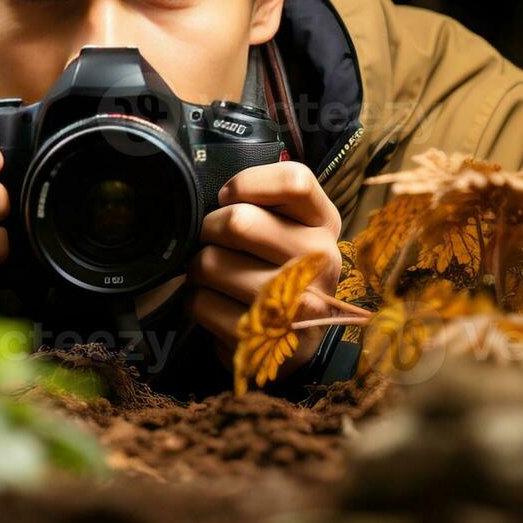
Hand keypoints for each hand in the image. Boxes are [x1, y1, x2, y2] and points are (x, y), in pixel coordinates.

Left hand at [185, 161, 343, 378]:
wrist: (295, 340)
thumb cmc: (282, 268)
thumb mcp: (292, 226)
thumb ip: (267, 200)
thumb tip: (220, 195)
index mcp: (326, 225)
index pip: (294, 181)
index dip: (247, 184)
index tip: (231, 198)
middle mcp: (321, 262)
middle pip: (238, 221)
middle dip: (209, 230)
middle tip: (213, 241)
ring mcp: (295, 306)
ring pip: (210, 263)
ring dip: (199, 269)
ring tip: (213, 276)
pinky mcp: (263, 339)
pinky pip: (200, 303)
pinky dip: (197, 301)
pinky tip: (217, 303)